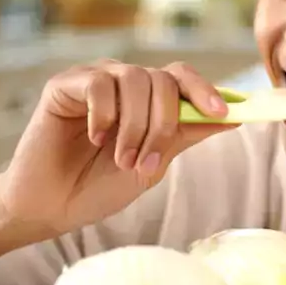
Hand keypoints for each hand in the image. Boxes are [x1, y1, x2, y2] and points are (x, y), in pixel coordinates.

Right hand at [0, 60, 236, 234]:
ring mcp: (95, 80)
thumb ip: (185, 135)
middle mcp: (124, 84)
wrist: (52, 207)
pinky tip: (95, 139)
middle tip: (148, 163)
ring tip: (121, 160)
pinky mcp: (64, 85)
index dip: (206, 91)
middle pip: (163, 80)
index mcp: (147, 100)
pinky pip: (99, 85)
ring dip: (135, 126)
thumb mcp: (153, 164)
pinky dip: (105, 115)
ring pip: (135, 79)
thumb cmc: (99, 186)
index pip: (182, 78)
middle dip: (163, 124)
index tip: (224, 114)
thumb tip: (233, 117)